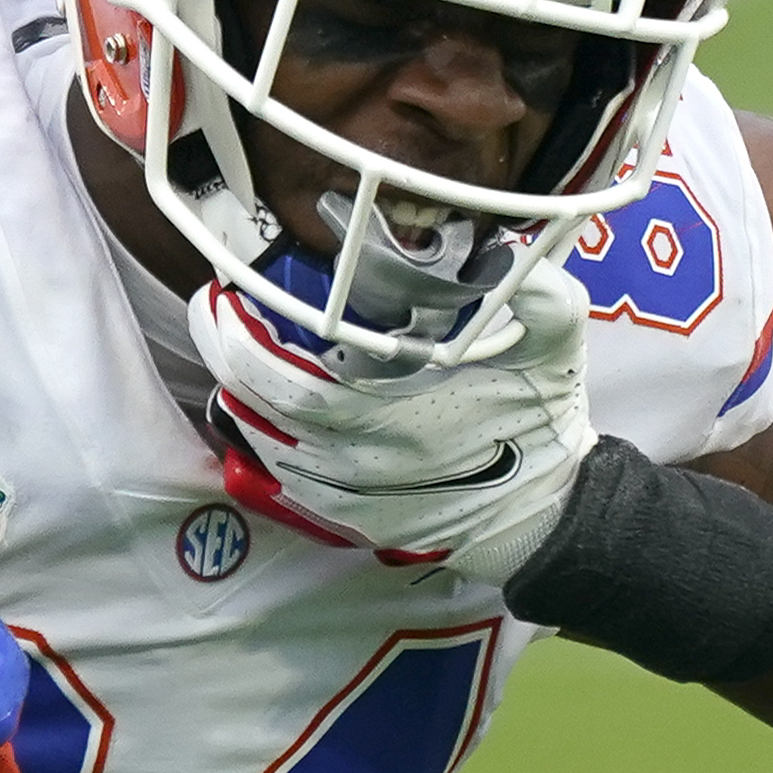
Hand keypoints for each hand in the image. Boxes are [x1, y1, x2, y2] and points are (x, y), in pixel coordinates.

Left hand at [190, 266, 598, 580]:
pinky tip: (259, 408)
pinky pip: (289, 482)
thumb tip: (509, 252)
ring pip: (270, 448)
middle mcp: (367, 462)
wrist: (546, 511)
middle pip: (267, 412)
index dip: (247, 345)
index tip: (224, 299)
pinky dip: (265, 443)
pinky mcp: (355, 520)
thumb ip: (541, 297)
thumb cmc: (543, 423)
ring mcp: (356, 498)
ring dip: (243, 399)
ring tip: (231, 349)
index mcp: (403, 417)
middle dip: (230, 357)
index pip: (296, 385)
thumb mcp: (557, 349)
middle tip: (215, 311)